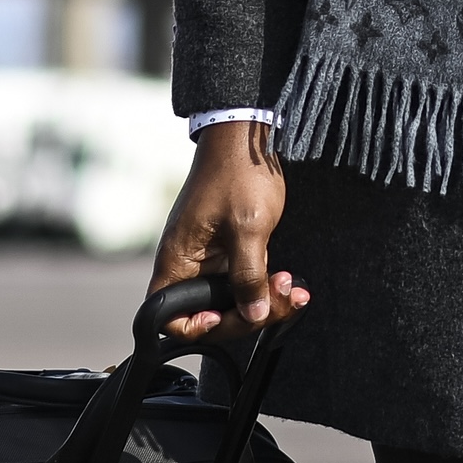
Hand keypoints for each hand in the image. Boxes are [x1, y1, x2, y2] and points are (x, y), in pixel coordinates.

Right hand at [149, 120, 309, 340]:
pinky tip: (291, 282)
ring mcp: (210, 258)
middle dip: (248, 314)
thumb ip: (249, 276)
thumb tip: (254, 314)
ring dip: (265, 300)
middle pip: (209, 313)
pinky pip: (245, 280)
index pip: (169, 316)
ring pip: (232, 299)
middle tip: (280, 300)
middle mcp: (189, 264)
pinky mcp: (229, 250)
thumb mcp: (249, 228)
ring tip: (294, 289)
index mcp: (178, 259)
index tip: (225, 316)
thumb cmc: (238, 174)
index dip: (195, 327)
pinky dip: (267, 284)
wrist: (247, 135)